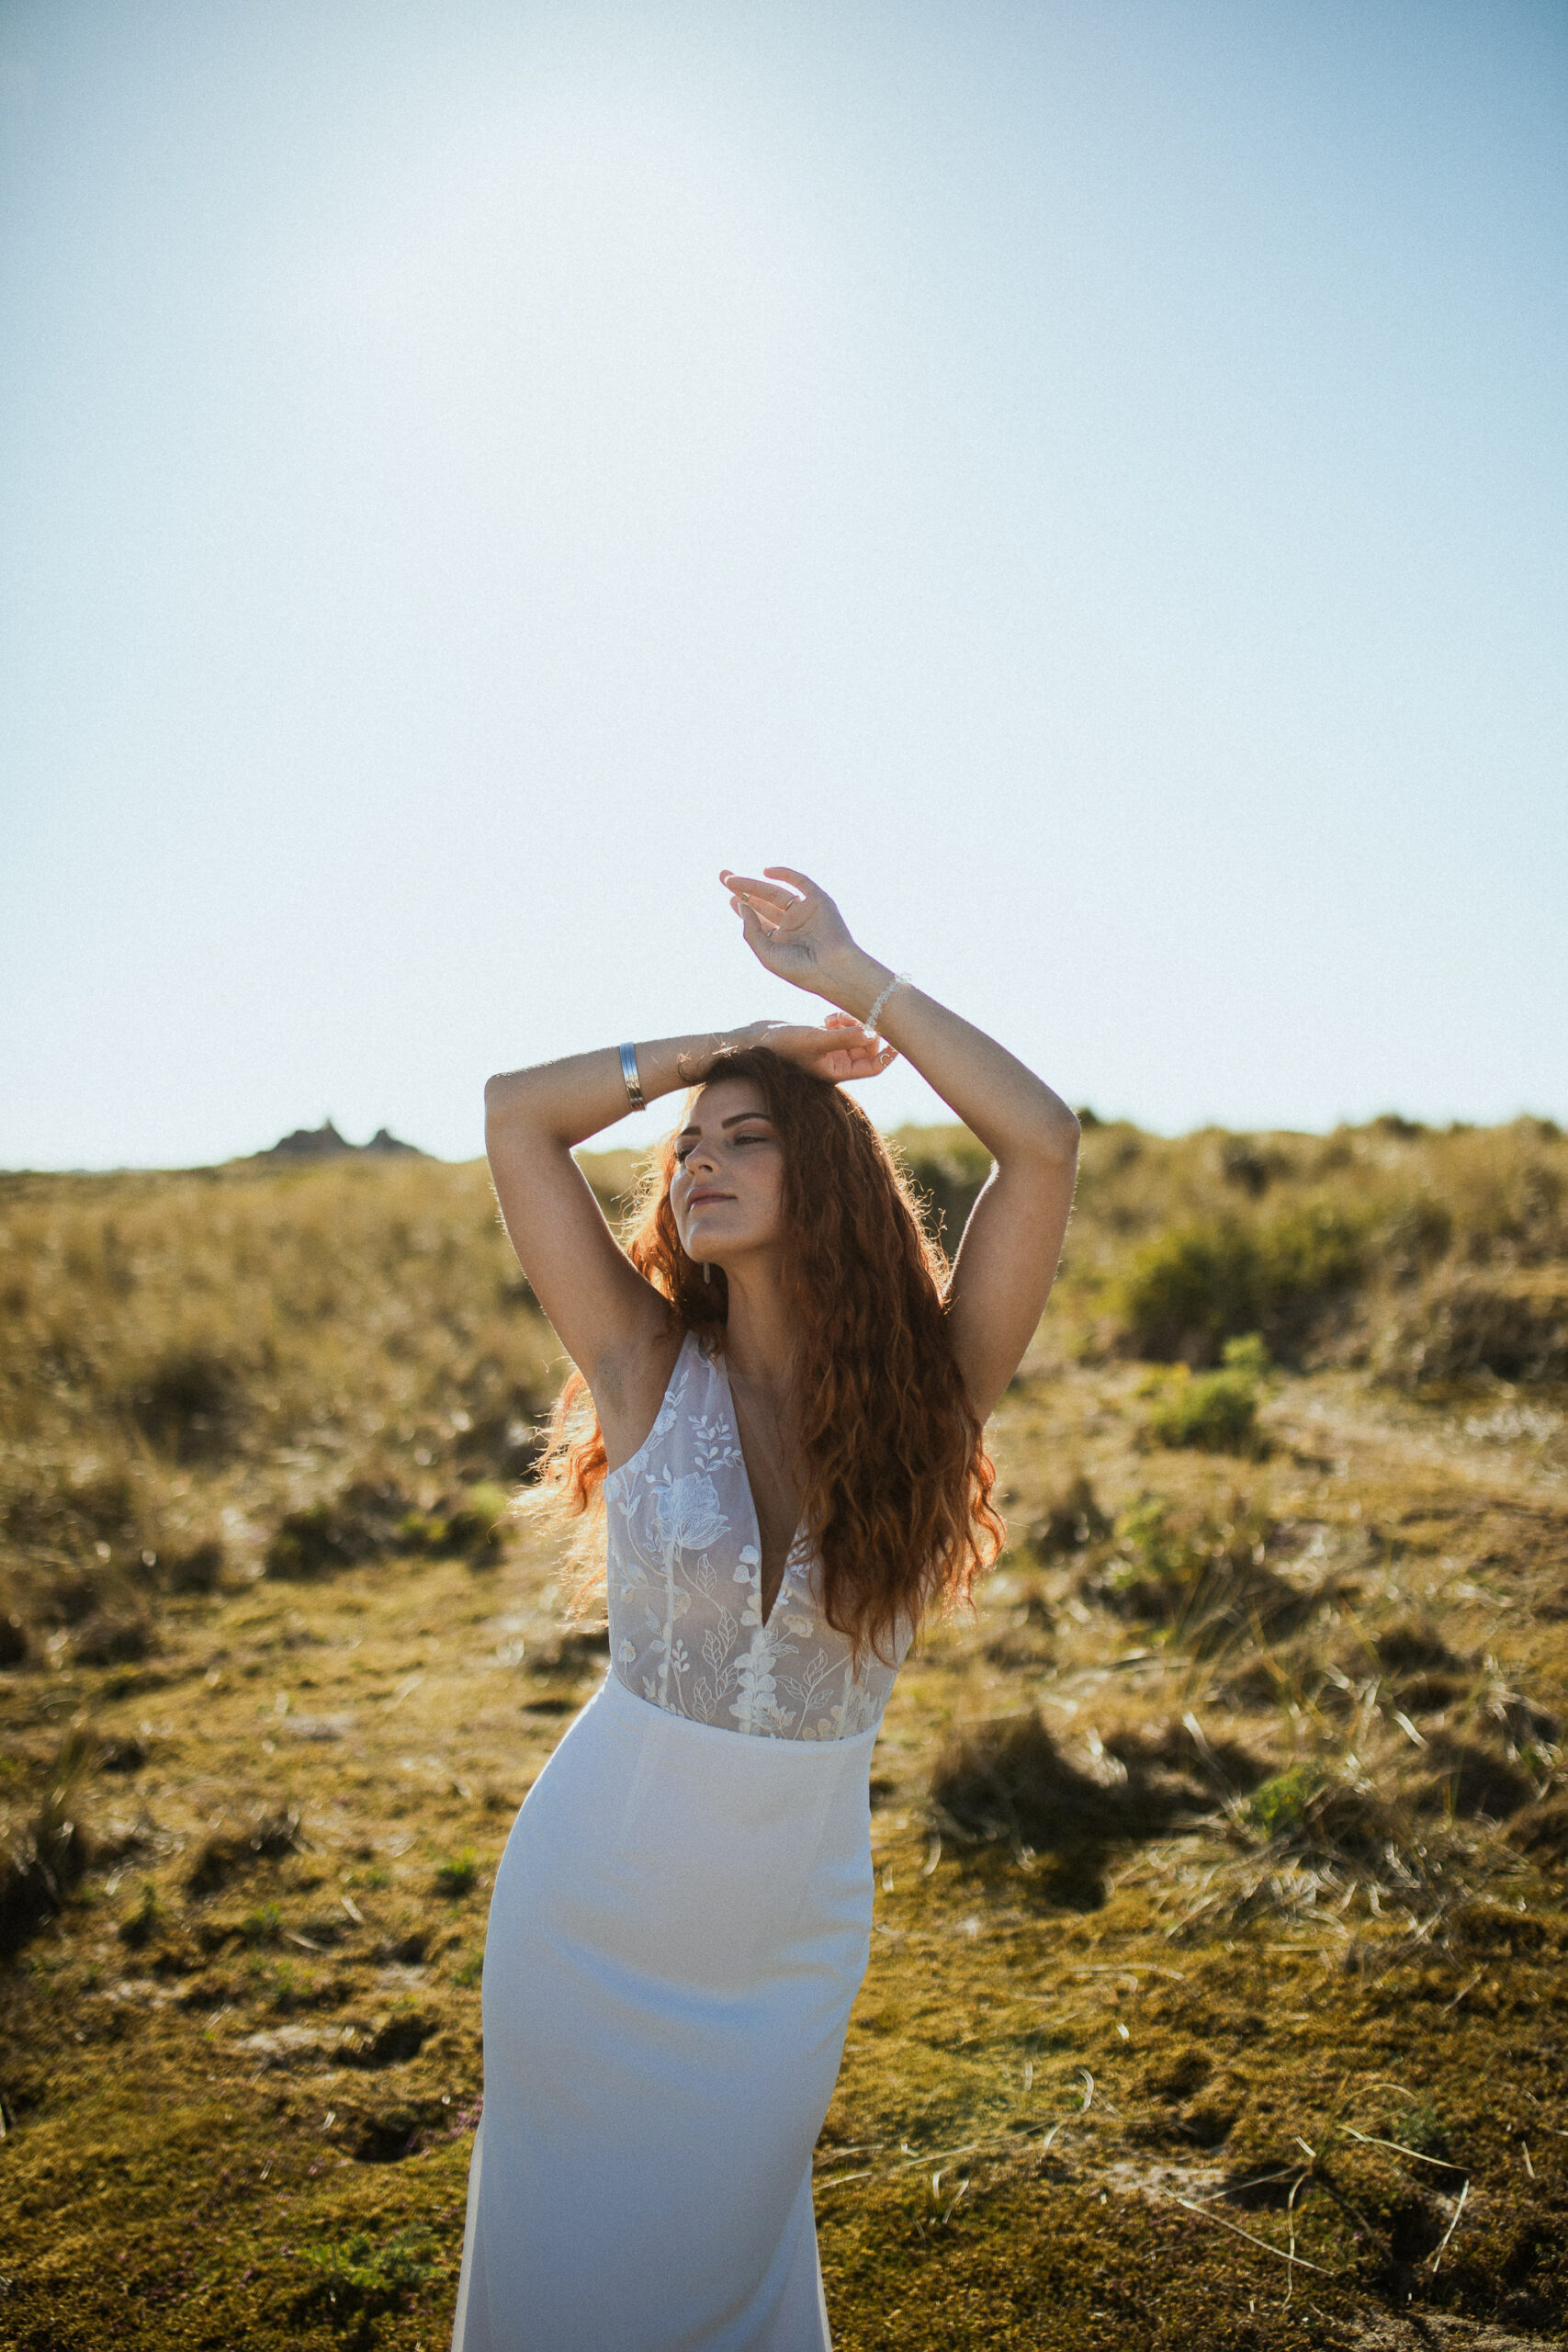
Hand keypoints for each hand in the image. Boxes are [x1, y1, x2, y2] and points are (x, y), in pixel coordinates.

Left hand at [719, 867, 877, 1008]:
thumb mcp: (766, 953)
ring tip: (731, 880)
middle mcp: (792, 924)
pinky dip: (785, 874)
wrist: (832, 969)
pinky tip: (766, 872)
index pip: (758, 918)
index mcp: (780, 940)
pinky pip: (800, 882)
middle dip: (744, 890)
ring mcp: (805, 912)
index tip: (730, 899)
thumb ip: (752, 930)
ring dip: (754, 884)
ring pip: (776, 892)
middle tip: (724, 877)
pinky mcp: (819, 901)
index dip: (743, 906)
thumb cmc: (800, 969)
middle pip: (763, 902)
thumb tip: (740, 904)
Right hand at [720, 1014, 895, 1084]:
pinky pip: (841, 1028)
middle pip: (866, 1049)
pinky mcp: (820, 1037)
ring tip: (835, 1017)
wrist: (753, 1041)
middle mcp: (835, 1063)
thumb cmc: (781, 1045)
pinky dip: (840, 1020)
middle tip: (854, 1019)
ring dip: (851, 1023)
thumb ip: (844, 1038)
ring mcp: (828, 1050)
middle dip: (865, 1032)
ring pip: (855, 1036)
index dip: (888, 1054)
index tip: (897, 1038)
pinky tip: (827, 1016)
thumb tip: (874, 1035)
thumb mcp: (815, 1040)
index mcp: (838, 1072)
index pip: (873, 1067)